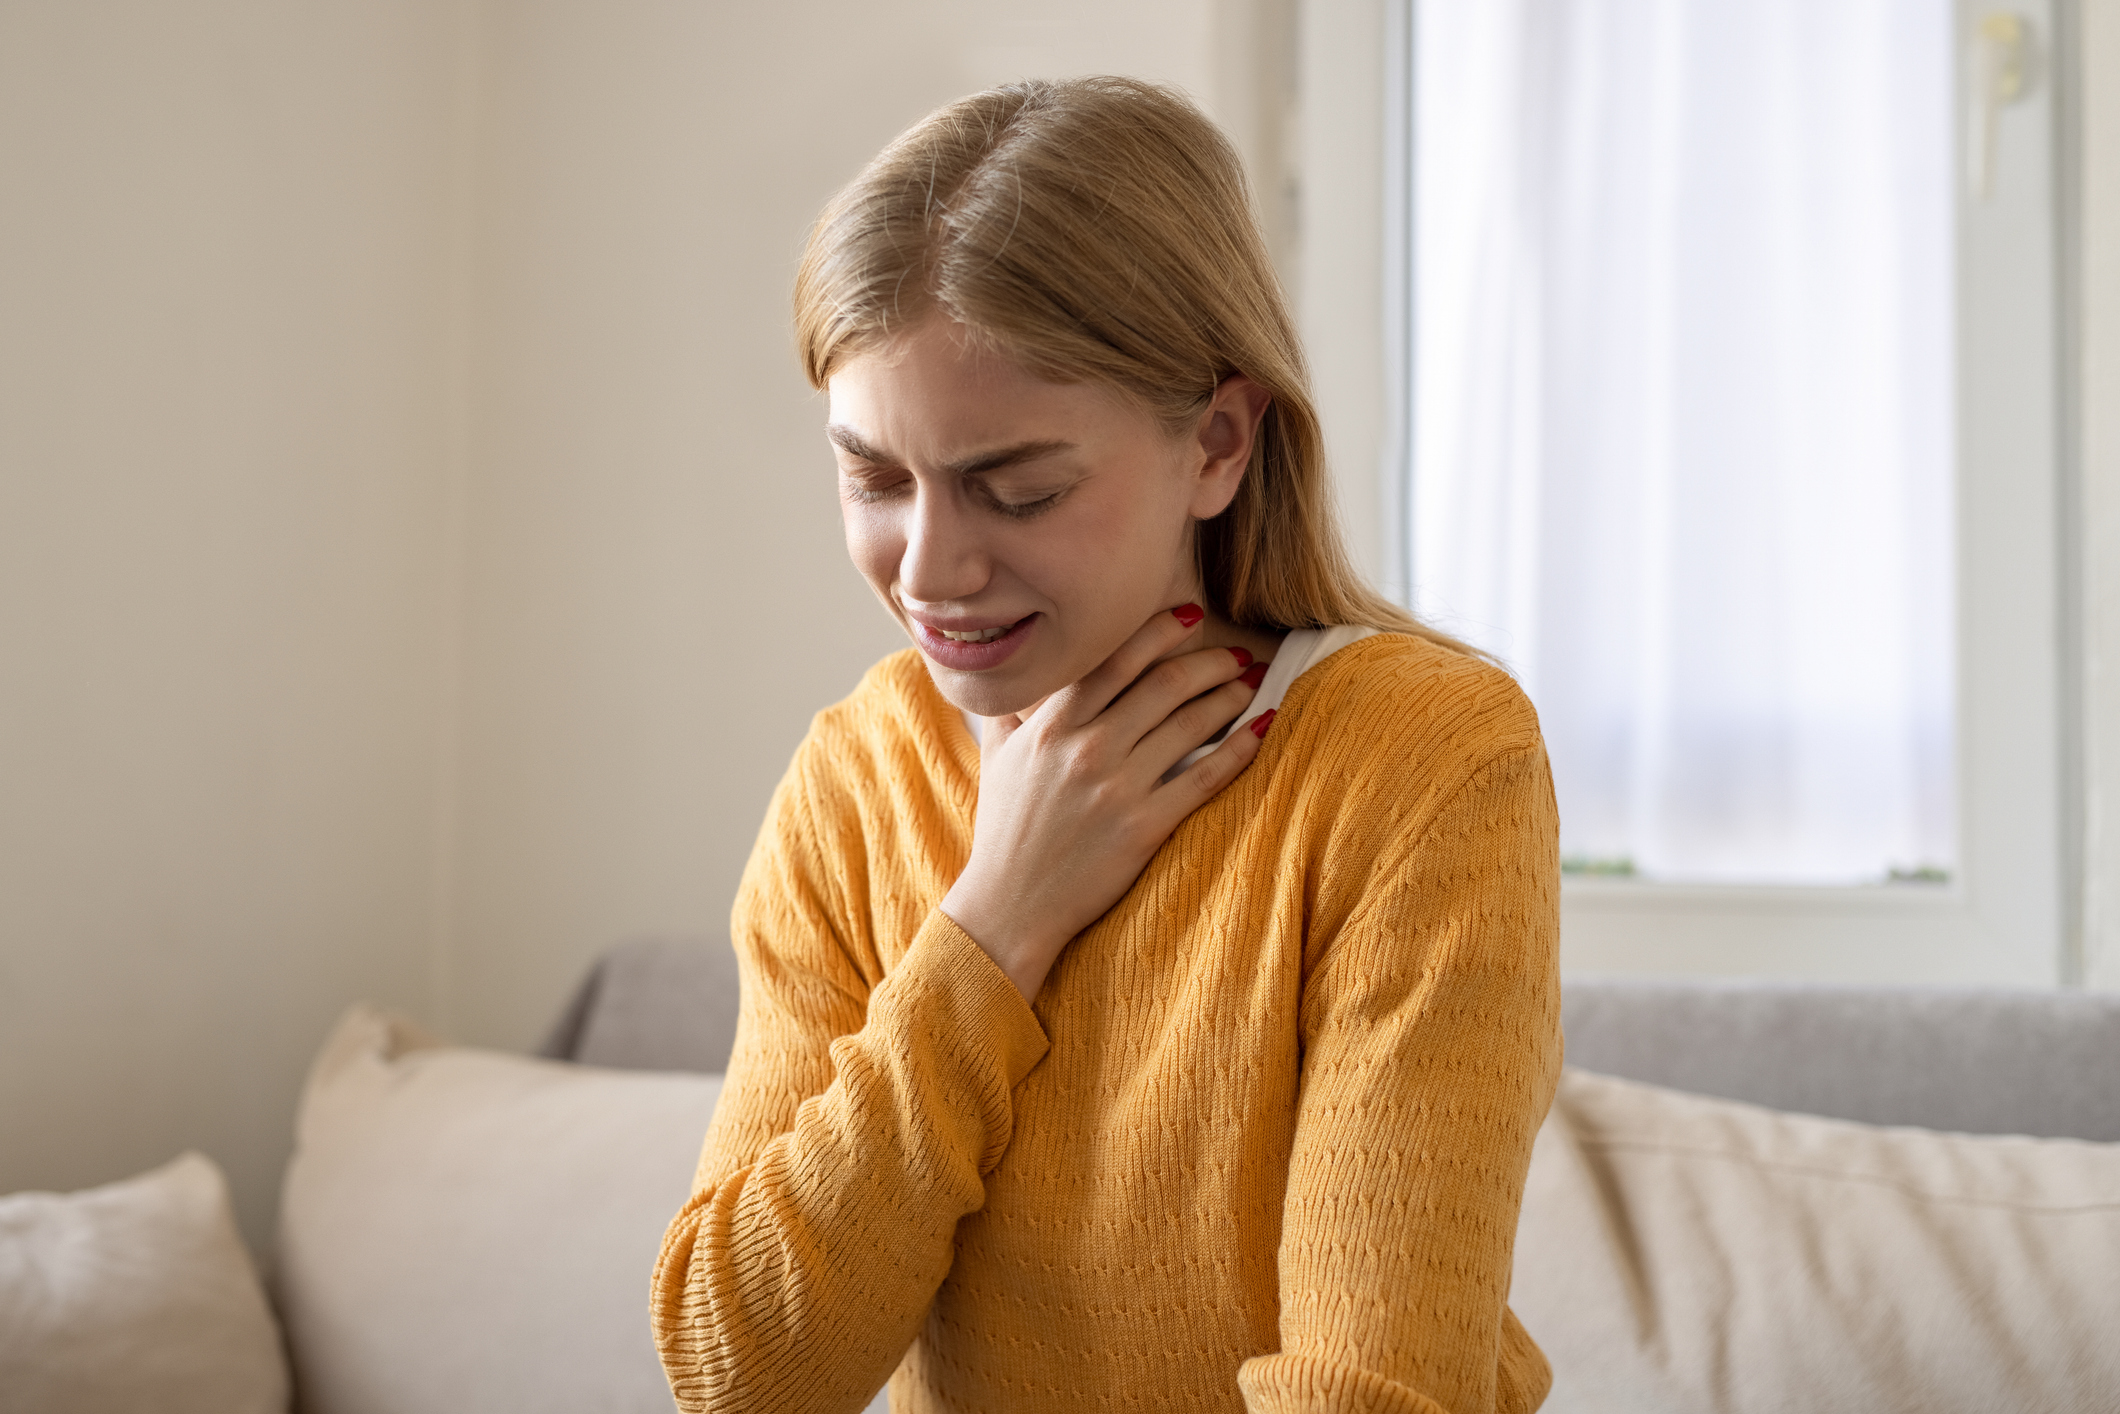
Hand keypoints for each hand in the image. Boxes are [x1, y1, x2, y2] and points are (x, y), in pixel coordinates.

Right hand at [941, 604, 1273, 1001]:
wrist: (1010, 905)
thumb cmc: (1005, 832)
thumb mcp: (998, 758)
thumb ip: (1013, 709)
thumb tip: (1020, 669)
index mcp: (1052, 726)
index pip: (1116, 660)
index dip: (1160, 631)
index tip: (1191, 616)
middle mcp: (1086, 747)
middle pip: (1164, 684)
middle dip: (1209, 661)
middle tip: (1236, 655)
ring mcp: (1117, 787)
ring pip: (1189, 723)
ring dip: (1229, 696)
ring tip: (1252, 683)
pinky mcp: (1145, 826)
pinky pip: (1204, 776)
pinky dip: (1239, 748)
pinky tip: (1262, 729)